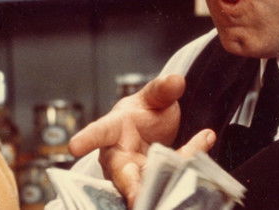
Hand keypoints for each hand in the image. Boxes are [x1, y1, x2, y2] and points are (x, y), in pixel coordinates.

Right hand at [68, 74, 216, 206]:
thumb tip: (175, 81)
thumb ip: (163, 90)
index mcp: (113, 129)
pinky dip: (187, 173)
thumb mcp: (155, 98)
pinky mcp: (152, 187)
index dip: (86, 139)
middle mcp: (119, 158)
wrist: (156, 132)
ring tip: (179, 186)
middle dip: (129, 187)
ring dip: (161, 188)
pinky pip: (170, 183)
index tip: (74, 146)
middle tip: (135, 198)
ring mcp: (135, 176)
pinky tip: (204, 147)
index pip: (98, 133)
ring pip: (147, 185)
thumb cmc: (146, 114)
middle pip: (121, 174)